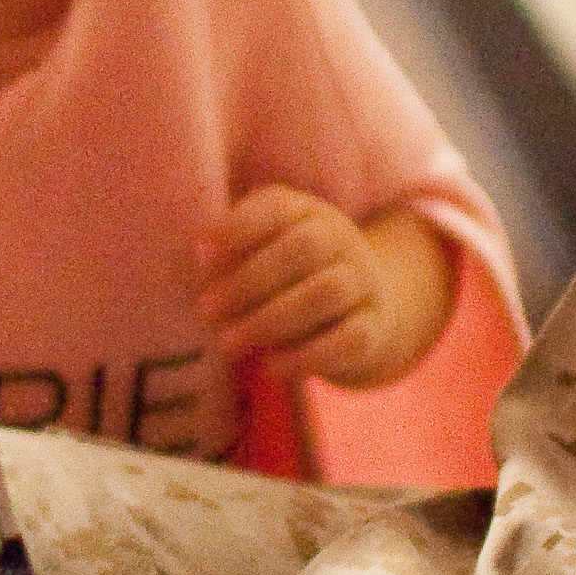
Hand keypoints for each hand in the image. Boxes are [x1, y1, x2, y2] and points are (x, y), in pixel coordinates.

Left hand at [193, 186, 454, 391]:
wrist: (357, 309)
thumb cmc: (287, 276)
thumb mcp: (260, 250)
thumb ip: (231, 248)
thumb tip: (204, 251)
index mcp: (307, 212)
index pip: (278, 207)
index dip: (239, 227)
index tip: (201, 253)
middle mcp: (342, 239)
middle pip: (306, 247)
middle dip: (250, 280)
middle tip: (208, 309)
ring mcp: (364, 282)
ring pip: (328, 292)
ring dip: (271, 320)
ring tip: (229, 342)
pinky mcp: (374, 327)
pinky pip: (349, 339)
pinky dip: (306, 356)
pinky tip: (270, 366)